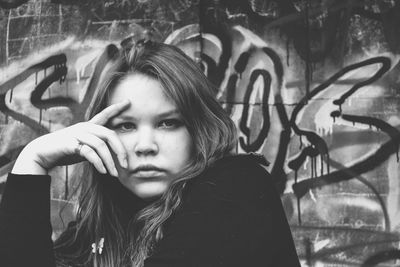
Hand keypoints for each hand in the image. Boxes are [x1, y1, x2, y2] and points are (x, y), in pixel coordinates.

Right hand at [12, 100, 130, 175]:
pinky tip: (103, 171)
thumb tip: (113, 155)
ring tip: (114, 174)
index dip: (116, 108)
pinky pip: (89, 153)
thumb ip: (97, 147)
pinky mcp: (70, 144)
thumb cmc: (66, 151)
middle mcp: (84, 128)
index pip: (105, 115)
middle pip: (109, 134)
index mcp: (88, 126)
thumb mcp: (84, 147)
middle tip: (126, 164)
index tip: (128, 102)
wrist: (41, 153)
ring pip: (101, 145)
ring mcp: (77, 135)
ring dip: (109, 162)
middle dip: (120, 150)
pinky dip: (99, 163)